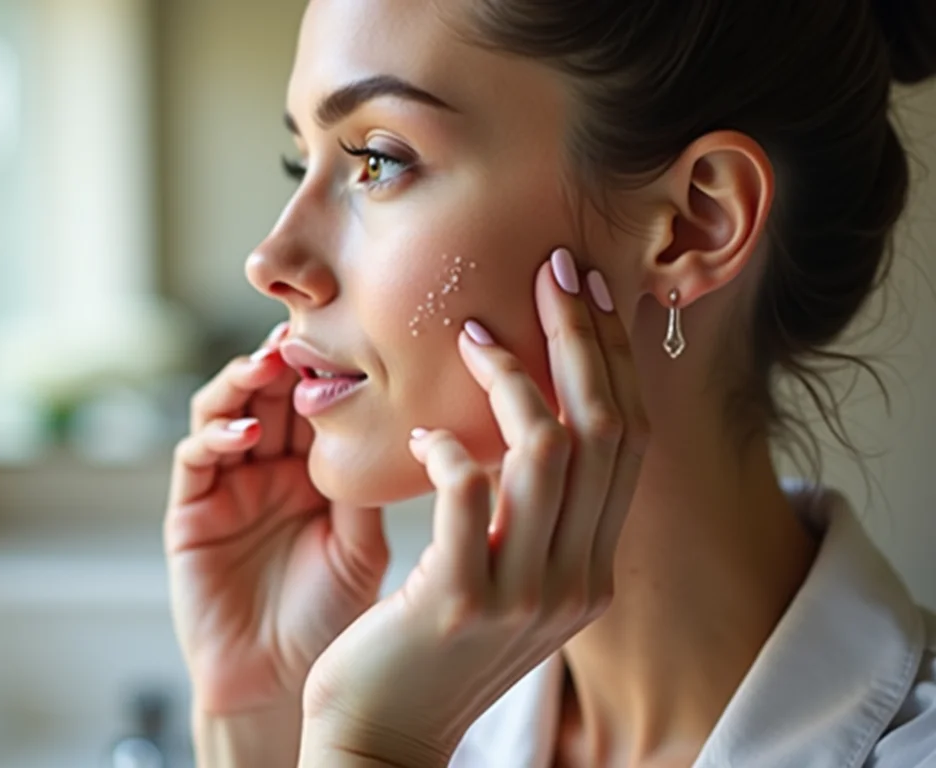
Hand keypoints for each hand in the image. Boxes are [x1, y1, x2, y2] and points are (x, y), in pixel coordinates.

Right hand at [164, 322, 390, 722]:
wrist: (280, 684)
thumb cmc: (329, 617)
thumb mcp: (361, 544)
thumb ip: (365, 485)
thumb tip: (391, 415)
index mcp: (314, 472)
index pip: (314, 402)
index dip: (324, 367)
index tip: (348, 331)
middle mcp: (268, 470)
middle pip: (267, 394)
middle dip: (280, 358)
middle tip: (300, 331)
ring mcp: (226, 487)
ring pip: (224, 411)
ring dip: (242, 382)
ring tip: (268, 365)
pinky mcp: (191, 512)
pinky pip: (196, 459)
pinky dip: (215, 436)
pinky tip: (243, 433)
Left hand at [298, 251, 649, 767]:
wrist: (384, 732)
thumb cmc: (431, 647)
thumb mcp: (504, 579)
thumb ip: (529, 516)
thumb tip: (527, 423)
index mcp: (593, 568)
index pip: (628, 443)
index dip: (613, 361)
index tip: (588, 294)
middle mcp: (576, 579)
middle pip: (605, 432)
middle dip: (581, 340)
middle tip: (552, 273)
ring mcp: (524, 592)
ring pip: (549, 452)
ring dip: (512, 380)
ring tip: (472, 336)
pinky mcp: (460, 598)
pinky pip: (469, 493)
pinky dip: (450, 448)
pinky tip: (424, 436)